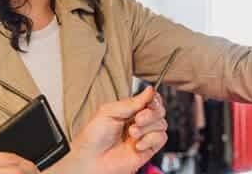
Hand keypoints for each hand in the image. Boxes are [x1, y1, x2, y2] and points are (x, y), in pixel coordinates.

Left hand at [53, 87, 167, 173]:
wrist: (90, 159)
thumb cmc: (93, 137)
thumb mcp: (109, 112)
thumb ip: (131, 102)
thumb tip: (149, 91)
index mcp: (129, 111)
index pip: (149, 100)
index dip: (153, 98)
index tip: (150, 98)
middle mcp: (137, 123)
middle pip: (159, 111)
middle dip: (151, 113)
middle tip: (138, 118)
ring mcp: (143, 136)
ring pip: (162, 124)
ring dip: (147, 127)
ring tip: (132, 132)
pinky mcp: (147, 150)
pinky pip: (160, 139)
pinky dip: (150, 140)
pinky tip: (137, 144)